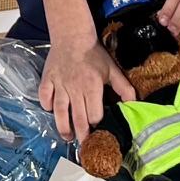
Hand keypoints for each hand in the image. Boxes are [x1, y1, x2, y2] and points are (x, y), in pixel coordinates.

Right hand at [37, 30, 134, 145]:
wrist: (72, 35)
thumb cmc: (94, 54)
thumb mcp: (112, 70)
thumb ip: (124, 88)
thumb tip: (134, 105)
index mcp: (92, 87)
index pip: (95, 115)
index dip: (98, 125)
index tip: (100, 131)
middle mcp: (75, 88)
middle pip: (78, 118)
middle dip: (82, 135)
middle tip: (85, 146)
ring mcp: (59, 84)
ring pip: (60, 112)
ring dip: (64, 127)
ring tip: (68, 136)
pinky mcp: (48, 79)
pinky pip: (45, 96)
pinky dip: (47, 105)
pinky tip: (51, 111)